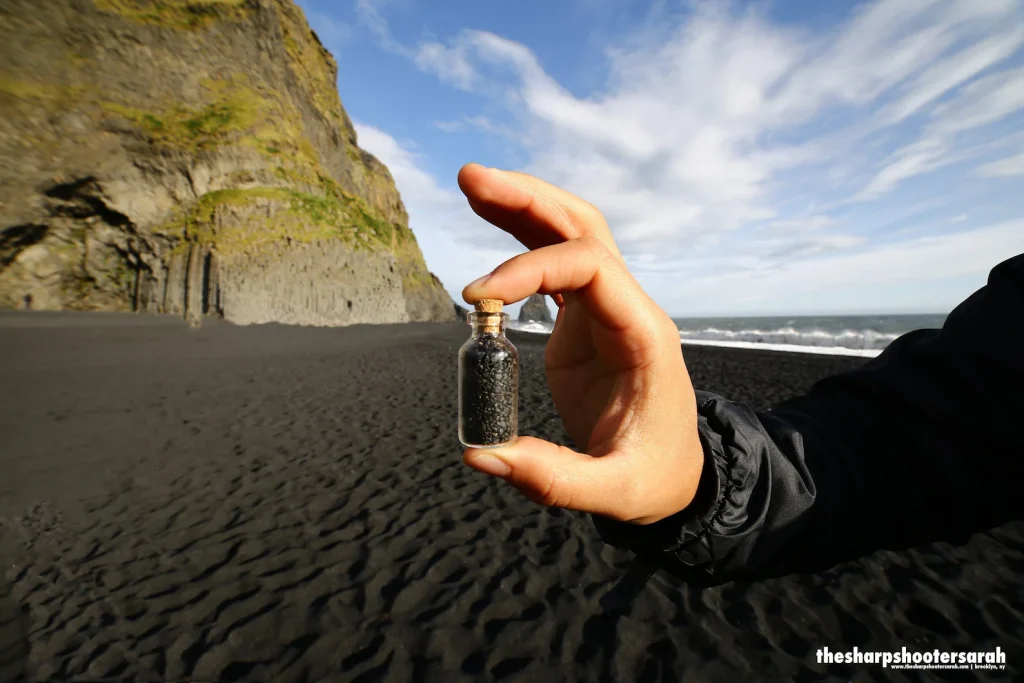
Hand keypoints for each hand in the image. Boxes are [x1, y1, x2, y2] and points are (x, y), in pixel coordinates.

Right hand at [458, 164, 703, 524]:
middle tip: (471, 180)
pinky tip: (489, 220)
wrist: (676, 472)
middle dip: (530, 200)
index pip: (590, 267)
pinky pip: (557, 264)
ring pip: (571, 234)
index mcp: (643, 334)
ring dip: (524, 206)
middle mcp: (628, 308)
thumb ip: (553, 477)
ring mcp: (608, 309)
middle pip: (584, 228)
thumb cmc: (653, 476)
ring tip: (473, 185)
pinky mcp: (587, 320)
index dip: (531, 269)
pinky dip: (523, 240)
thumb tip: (480, 454)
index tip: (478, 296)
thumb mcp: (615, 490)